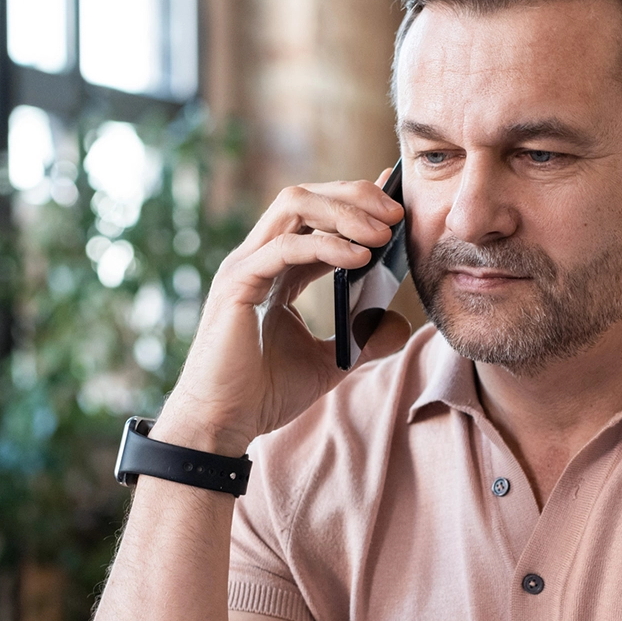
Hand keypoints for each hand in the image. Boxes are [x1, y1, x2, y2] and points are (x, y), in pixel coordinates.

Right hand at [158, 175, 411, 453]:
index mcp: (276, 270)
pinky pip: (286, 247)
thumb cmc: (263, 394)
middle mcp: (257, 258)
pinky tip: (360, 257)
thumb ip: (362, 338)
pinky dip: (327, 245)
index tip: (396, 204)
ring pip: (294, 206)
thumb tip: (399, 321)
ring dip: (344, 212)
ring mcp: (245, 266)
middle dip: (354, 196)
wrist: (223, 424)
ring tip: (383, 232)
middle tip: (397, 212)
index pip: (316, 219)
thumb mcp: (329, 362)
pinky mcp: (238, 284)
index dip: (355, 205)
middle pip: (306, 198)